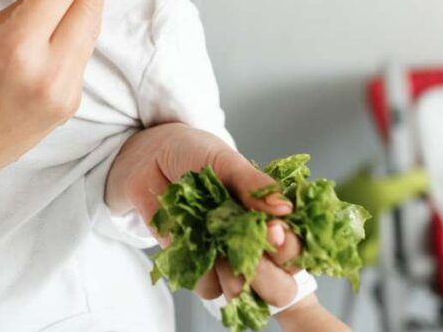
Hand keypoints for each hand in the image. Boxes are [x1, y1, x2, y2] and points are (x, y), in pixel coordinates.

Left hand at [104, 123, 303, 306]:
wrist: (148, 155)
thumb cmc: (192, 152)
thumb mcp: (224, 159)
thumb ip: (252, 184)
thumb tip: (285, 208)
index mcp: (268, 215)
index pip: (294, 246)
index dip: (291, 248)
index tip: (276, 234)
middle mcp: (250, 241)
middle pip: (276, 282)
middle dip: (267, 274)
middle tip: (250, 250)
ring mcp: (223, 255)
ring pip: (242, 290)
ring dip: (235, 277)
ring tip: (219, 247)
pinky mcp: (195, 264)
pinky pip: (206, 286)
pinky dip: (202, 272)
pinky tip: (193, 244)